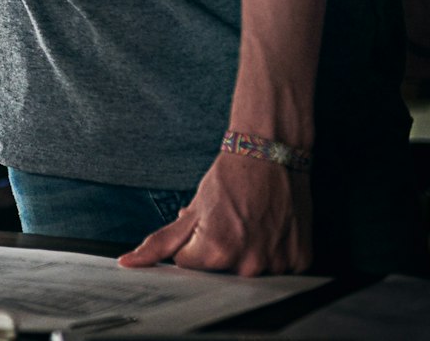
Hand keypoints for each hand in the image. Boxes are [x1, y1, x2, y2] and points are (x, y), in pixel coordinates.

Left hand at [119, 152, 312, 274]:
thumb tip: (128, 262)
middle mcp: (249, 264)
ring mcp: (278, 265)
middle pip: (220, 273)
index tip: (203, 227)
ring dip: (246, 254)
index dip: (192, 245)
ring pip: (249, 272)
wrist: (270, 156)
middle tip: (228, 224)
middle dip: (217, 252)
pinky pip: (278, 269)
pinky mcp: (300, 262)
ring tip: (250, 225)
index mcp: (217, 251)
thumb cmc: (229, 180)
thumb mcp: (191, 209)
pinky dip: (271, 254)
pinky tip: (268, 231)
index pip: (189, 267)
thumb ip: (159, 242)